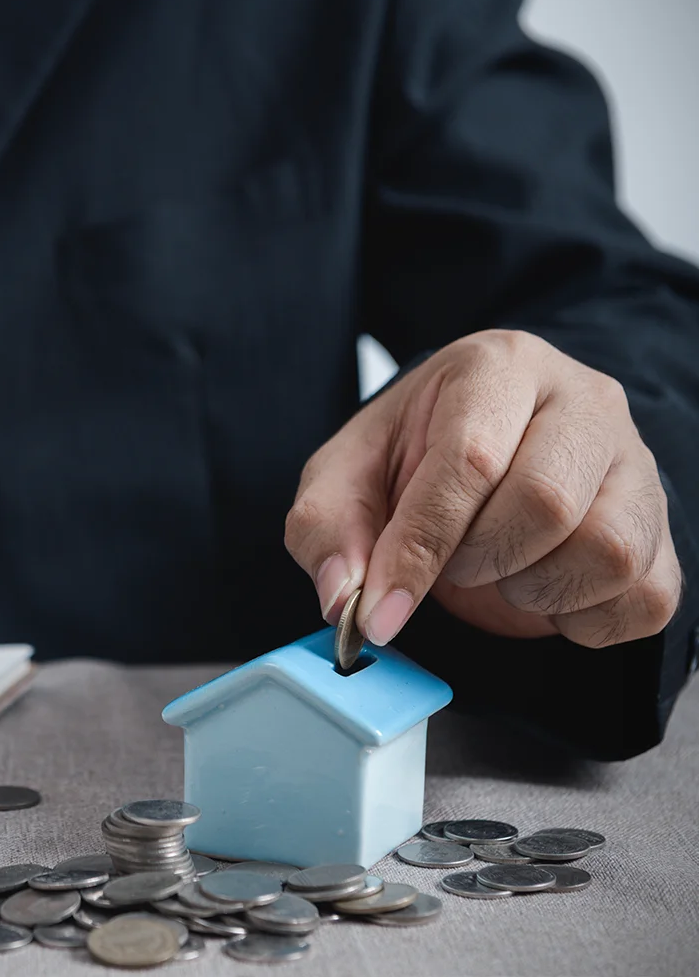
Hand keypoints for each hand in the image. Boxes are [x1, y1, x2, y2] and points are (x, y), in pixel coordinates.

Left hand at [286, 329, 680, 649]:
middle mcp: (584, 400)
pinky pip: (647, 596)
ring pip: (608, 551)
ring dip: (534, 590)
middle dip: (479, 560)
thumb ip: (326, 529)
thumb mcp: (345, 477)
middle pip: (546, 504)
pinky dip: (585, 620)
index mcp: (497, 368)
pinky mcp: (662, 524)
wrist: (483, 458)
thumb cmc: (412, 458)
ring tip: (499, 571)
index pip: (470, 460)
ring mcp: (637, 461)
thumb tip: (346, 598)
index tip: (380, 610)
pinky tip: (543, 593)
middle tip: (452, 563)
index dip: (419, 547)